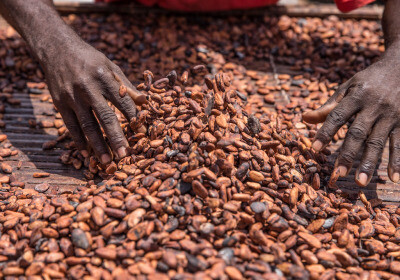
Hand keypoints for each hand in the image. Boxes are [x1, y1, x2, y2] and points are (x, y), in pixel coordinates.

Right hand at [42, 41, 145, 163]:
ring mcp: (72, 97)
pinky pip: (70, 126)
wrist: (57, 49)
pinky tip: (87, 153)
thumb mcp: (110, 66)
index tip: (143, 133)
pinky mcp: (59, 103)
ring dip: (98, 145)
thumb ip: (126, 86)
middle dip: (116, 138)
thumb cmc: (90, 59)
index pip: (123, 102)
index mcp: (104, 78)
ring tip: (107, 161)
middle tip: (125, 155)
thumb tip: (145, 102)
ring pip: (87, 125)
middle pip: (105, 117)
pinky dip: (79, 141)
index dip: (133, 118)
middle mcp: (88, 88)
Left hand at [303, 53, 399, 185]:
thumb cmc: (369, 80)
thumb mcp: (348, 87)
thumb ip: (328, 106)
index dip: (325, 132)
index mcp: (355, 96)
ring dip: (369, 163)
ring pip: (378, 142)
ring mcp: (391, 115)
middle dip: (347, 155)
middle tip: (337, 174)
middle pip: (358, 133)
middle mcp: (373, 106)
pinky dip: (397, 161)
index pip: (337, 116)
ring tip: (360, 182)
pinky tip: (394, 178)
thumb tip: (303, 118)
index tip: (314, 148)